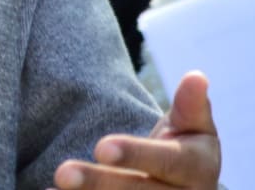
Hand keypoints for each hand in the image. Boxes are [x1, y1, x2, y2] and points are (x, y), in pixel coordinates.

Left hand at [52, 71, 220, 188]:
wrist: (185, 189)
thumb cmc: (183, 148)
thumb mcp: (194, 127)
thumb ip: (192, 106)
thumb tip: (196, 76)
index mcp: (197, 169)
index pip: (167, 162)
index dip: (135, 155)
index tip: (101, 147)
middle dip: (100, 183)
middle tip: (63, 173)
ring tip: (56, 186)